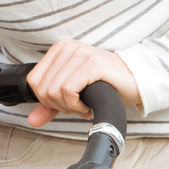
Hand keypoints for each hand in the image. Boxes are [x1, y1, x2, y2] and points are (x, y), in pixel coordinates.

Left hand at [25, 39, 140, 126]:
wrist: (136, 81)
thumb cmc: (105, 84)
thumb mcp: (73, 92)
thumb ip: (51, 105)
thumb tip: (32, 120)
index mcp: (60, 48)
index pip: (34, 81)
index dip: (46, 100)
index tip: (66, 103)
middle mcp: (68, 47)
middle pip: (43, 88)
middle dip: (59, 106)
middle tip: (77, 107)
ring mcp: (81, 53)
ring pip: (54, 91)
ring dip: (69, 107)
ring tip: (84, 106)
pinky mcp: (93, 64)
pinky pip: (69, 91)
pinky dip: (76, 106)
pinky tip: (87, 106)